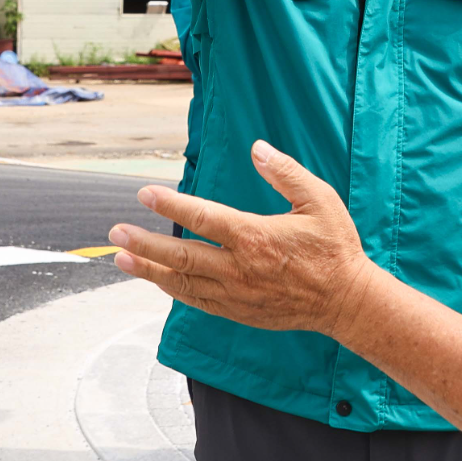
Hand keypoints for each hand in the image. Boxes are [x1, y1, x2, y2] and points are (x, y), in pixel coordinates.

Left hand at [108, 140, 379, 339]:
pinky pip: (197, 300)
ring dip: (148, 269)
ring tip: (119, 257)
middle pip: (180, 256)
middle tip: (115, 232)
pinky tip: (155, 279)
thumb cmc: (335, 247)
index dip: (170, 205)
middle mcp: (239, 269)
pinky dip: (172, 289)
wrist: (347, 302)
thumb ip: (286, 173)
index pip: (202, 218)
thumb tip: (256, 148)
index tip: (144, 194)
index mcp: (255, 237)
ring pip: (181, 282)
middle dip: (144, 242)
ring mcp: (236, 295)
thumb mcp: (319, 200)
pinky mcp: (238, 312)